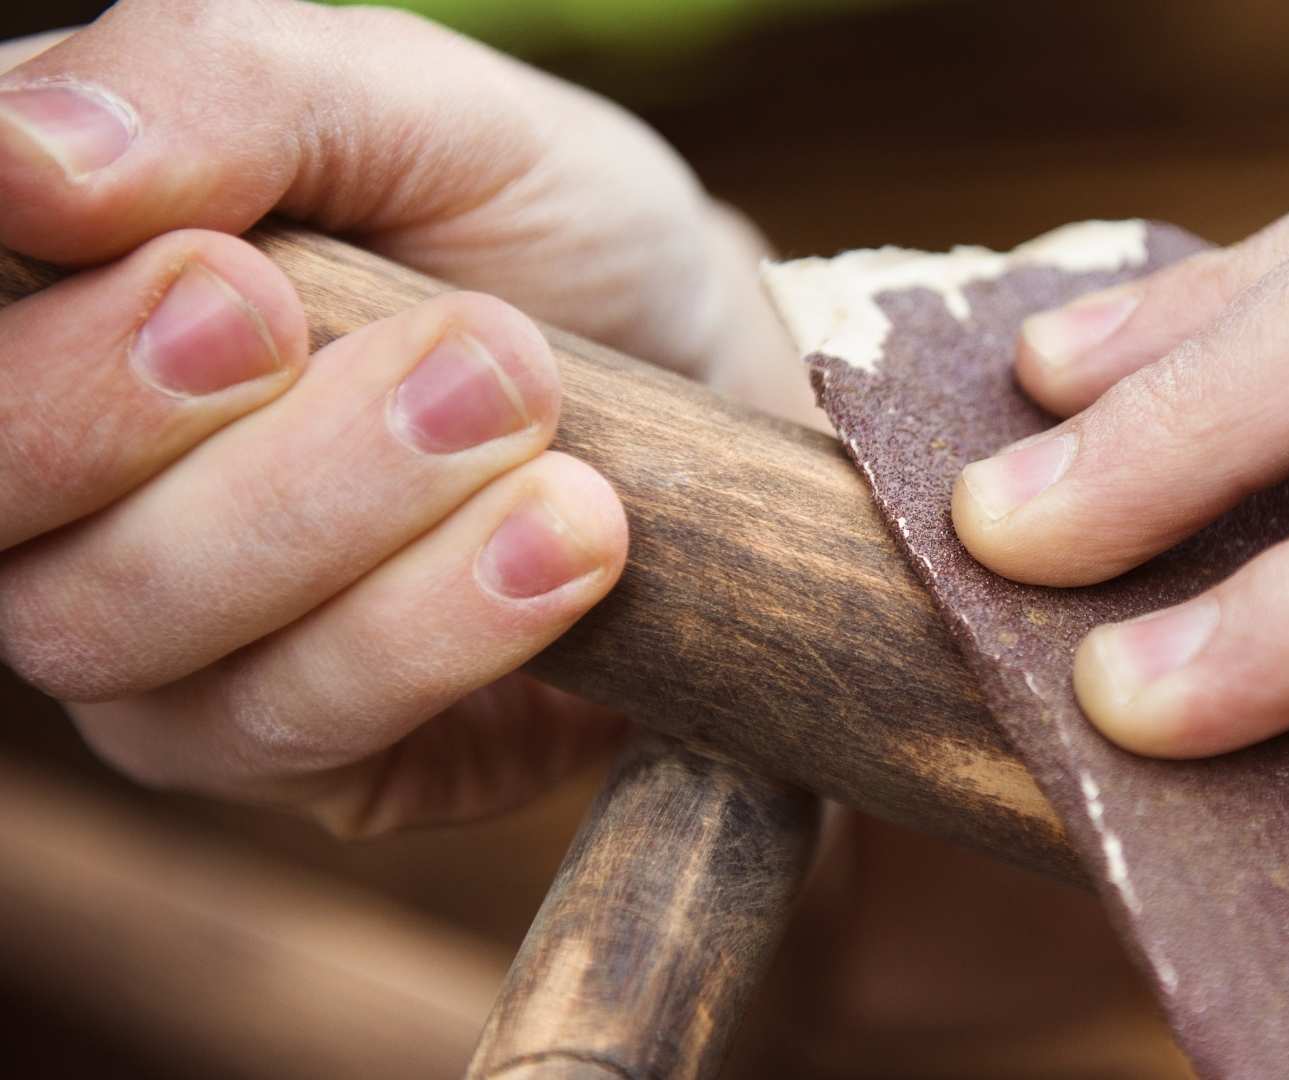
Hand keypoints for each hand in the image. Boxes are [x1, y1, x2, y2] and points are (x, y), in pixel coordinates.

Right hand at [0, 0, 801, 833]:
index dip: (61, 348)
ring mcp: (161, 640)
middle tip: (447, 348)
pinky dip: (435, 628)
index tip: (237, 278)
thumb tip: (19, 154)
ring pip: (126, 633)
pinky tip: (572, 542)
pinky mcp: (296, 756)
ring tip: (533, 410)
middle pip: (5, 509)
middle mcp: (63, 487)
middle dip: (185, 427)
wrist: (703, 373)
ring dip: (347, 517)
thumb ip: (222, 90)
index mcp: (53, 300)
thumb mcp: (418, 109)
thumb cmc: (529, 225)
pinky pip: (296, 729)